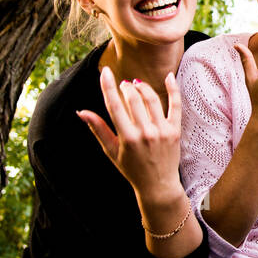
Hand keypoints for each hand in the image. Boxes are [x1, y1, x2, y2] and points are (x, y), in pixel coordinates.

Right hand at [77, 67, 182, 200]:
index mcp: (127, 138)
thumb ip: (98, 129)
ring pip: (152, 99)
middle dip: (126, 87)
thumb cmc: (132, 169)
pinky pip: (176, 105)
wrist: (158, 185)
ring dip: (142, 87)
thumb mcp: (111, 151)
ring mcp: (162, 131)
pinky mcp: (175, 131)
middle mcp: (145, 133)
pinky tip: (168, 77)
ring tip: (136, 85)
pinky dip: (173, 89)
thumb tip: (81, 112)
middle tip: (123, 85)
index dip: (108, 86)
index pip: (114, 105)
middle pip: (133, 99)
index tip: (104, 71)